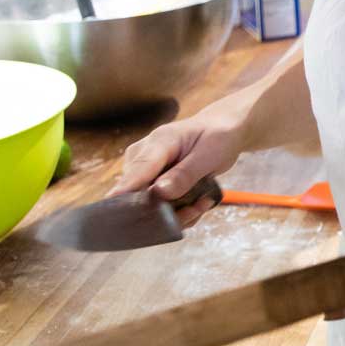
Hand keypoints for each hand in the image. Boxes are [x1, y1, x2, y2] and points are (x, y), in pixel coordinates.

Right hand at [108, 104, 248, 227]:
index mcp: (158, 143)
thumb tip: (159, 192)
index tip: (123, 214)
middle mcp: (142, 157)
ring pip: (149, 205)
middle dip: (169, 210)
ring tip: (202, 203)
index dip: (127, 194)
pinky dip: (180, 211)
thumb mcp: (209, 154)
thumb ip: (185, 174)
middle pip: (139, 195)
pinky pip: (158, 206)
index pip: (136, 172)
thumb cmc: (217, 137)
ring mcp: (143, 171)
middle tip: (198, 207)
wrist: (221, 131)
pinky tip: (198, 202)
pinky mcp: (149, 184)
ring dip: (178, 213)